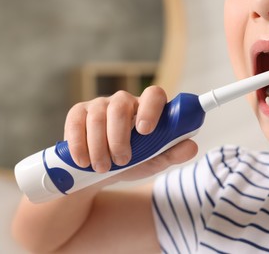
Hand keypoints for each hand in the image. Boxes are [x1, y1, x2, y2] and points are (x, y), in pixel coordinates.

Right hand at [64, 86, 197, 180]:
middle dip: (120, 137)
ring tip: (103, 167)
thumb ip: (173, 153)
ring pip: (97, 117)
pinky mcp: (78, 114)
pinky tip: (83, 160)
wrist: (101, 174)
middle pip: (120, 106)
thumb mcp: (155, 161)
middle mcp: (124, 102)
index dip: (151, 109)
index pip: (154, 95)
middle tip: (122, 161)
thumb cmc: (133, 162)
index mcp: (147, 109)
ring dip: (100, 146)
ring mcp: (99, 106)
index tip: (146, 131)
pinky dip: (79, 143)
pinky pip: (76, 122)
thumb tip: (192, 146)